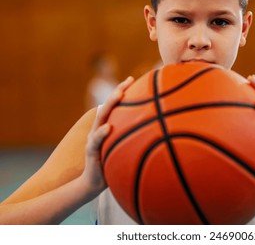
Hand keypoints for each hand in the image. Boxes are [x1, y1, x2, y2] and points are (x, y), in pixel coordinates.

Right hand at [82, 76, 133, 195]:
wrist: (94, 183)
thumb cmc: (112, 164)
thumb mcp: (124, 148)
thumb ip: (133, 137)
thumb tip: (156, 131)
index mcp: (107, 126)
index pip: (115, 105)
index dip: (122, 91)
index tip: (134, 79)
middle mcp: (99, 128)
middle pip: (108, 106)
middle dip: (117, 91)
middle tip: (128, 80)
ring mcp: (93, 138)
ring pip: (101, 118)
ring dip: (110, 105)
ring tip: (119, 95)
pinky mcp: (91, 151)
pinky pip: (96, 141)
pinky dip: (101, 134)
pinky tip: (108, 127)